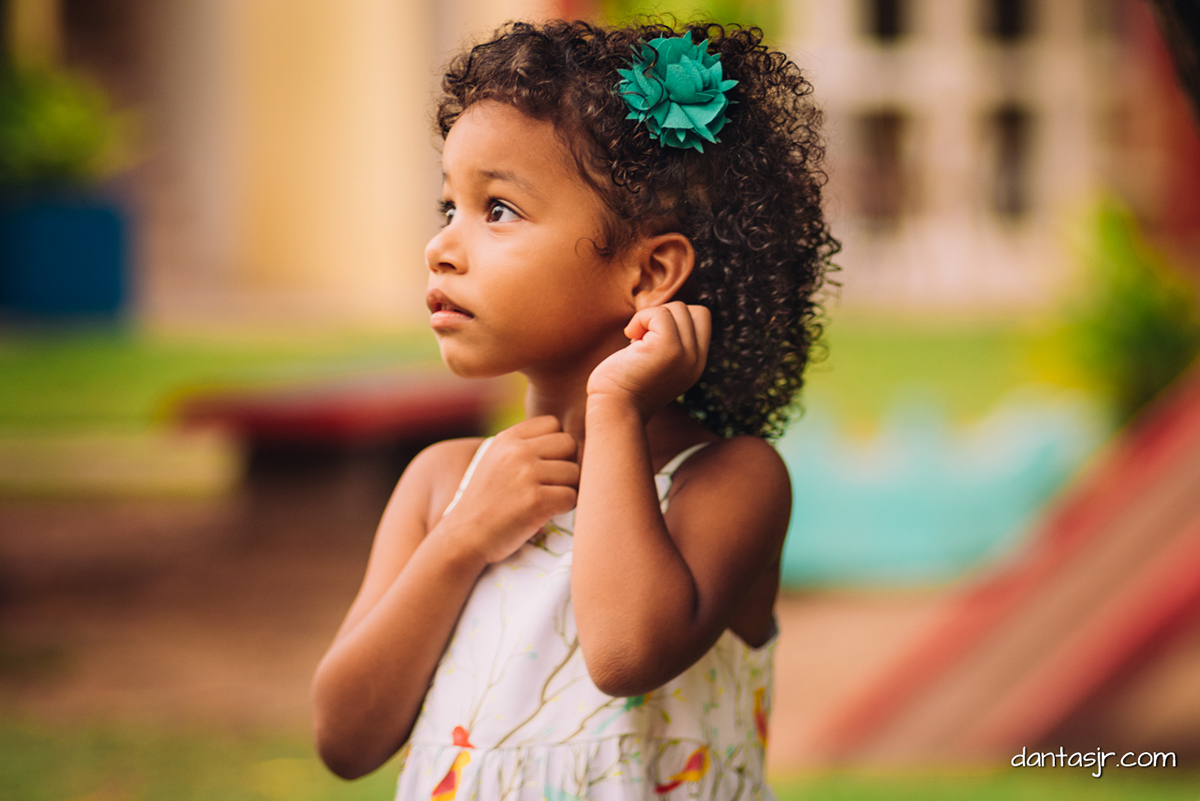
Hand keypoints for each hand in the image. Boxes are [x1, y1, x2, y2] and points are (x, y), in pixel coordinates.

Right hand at [441, 416, 578, 564]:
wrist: (464, 537)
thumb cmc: (486, 501)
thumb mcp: (496, 460)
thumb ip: (524, 445)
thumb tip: (569, 440)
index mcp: (507, 438)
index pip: (553, 424)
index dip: (555, 446)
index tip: (543, 465)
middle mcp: (516, 451)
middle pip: (569, 444)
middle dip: (566, 464)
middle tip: (550, 485)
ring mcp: (526, 475)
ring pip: (574, 472)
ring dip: (566, 489)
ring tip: (545, 501)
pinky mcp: (536, 501)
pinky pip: (572, 497)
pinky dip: (564, 508)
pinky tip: (545, 514)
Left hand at [587, 302, 710, 420]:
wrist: (614, 410)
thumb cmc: (624, 385)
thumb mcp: (656, 364)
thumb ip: (669, 344)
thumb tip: (663, 312)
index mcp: (696, 364)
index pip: (701, 319)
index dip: (675, 318)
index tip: (651, 336)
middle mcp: (696, 360)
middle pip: (693, 311)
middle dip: (664, 315)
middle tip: (641, 338)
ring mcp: (686, 354)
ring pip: (678, 308)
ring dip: (650, 317)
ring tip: (635, 340)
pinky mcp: (669, 348)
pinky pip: (660, 313)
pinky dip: (640, 318)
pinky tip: (630, 336)